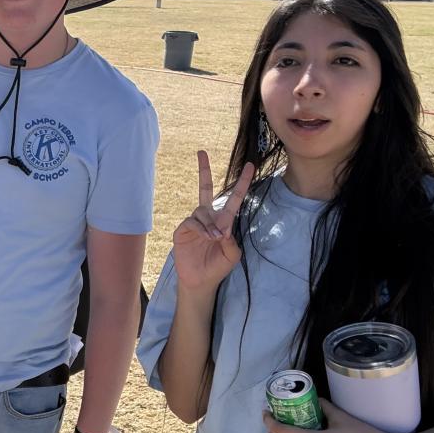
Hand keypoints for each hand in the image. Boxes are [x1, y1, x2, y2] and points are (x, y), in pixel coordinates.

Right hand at [172, 151, 254, 293]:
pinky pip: (192, 221)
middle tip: (201, 151)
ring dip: (210, 224)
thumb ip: (231, 239)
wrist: (200, 280)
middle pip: (205, 188)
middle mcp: (208, 217)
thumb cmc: (217, 267)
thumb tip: (221, 228)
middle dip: (203, 170)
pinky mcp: (182, 230)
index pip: (233, 198)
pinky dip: (201, 228)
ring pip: (202, 211)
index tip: (250, 166)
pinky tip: (206, 237)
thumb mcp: (232, 254)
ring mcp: (194, 222)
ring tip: (214, 238)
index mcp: (223, 221)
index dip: (242, 182)